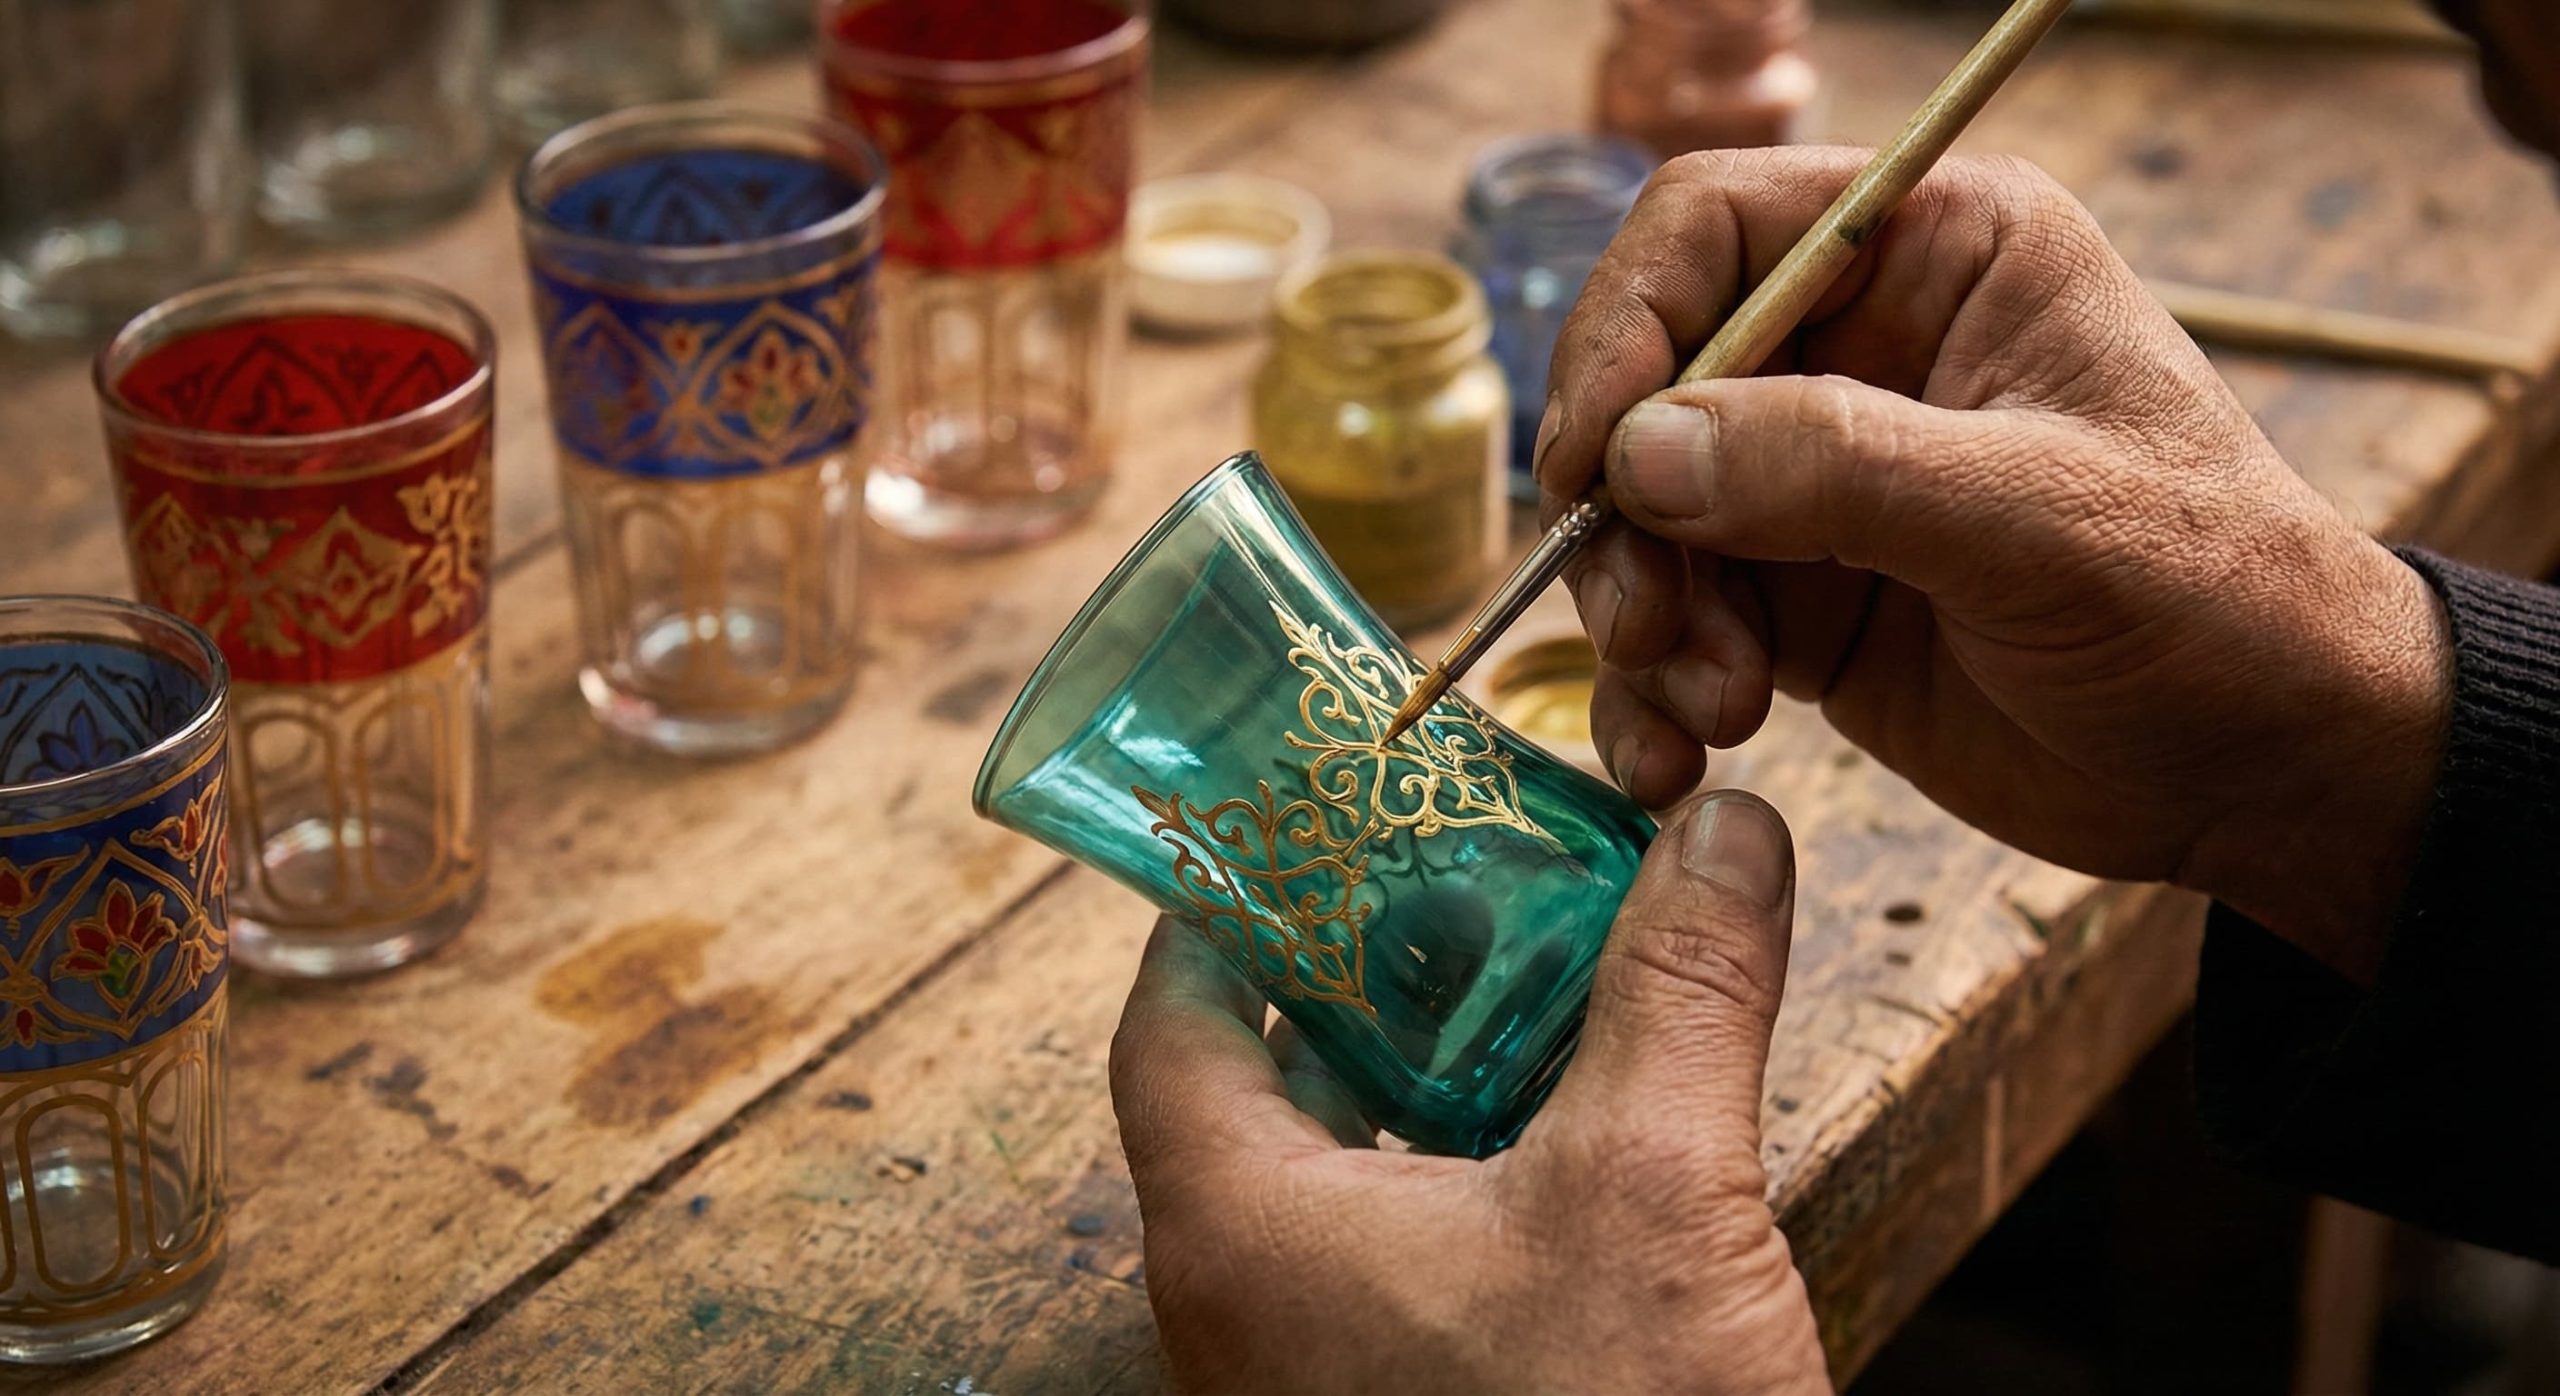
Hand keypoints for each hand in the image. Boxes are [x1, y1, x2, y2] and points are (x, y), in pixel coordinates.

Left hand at [1111, 792, 1827, 1395]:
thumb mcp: (1657, 1192)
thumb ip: (1681, 995)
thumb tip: (1725, 829)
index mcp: (1243, 1229)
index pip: (1167, 1025)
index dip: (1211, 912)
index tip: (1267, 834)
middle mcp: (1243, 1308)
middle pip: (1248, 1098)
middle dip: (1341, 986)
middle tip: (1426, 895)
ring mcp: (1308, 1380)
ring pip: (1324, 1189)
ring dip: (1406, 1088)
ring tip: (1507, 997)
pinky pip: (1380, 1271)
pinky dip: (1446, 1186)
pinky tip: (1555, 1155)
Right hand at [1539, 149, 2450, 981]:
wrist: (2265, 770)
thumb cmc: (2209, 602)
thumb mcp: (2036, 520)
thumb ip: (1835, 467)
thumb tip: (1638, 453)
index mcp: (1935, 252)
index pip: (1712, 227)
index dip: (1626, 329)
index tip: (1592, 460)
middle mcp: (1858, 348)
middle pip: (1647, 383)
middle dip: (1625, 513)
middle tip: (1648, 626)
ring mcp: (1817, 480)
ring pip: (1640, 518)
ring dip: (1638, 620)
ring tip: (1708, 708)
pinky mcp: (1798, 599)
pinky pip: (1670, 625)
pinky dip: (1650, 693)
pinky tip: (1677, 758)